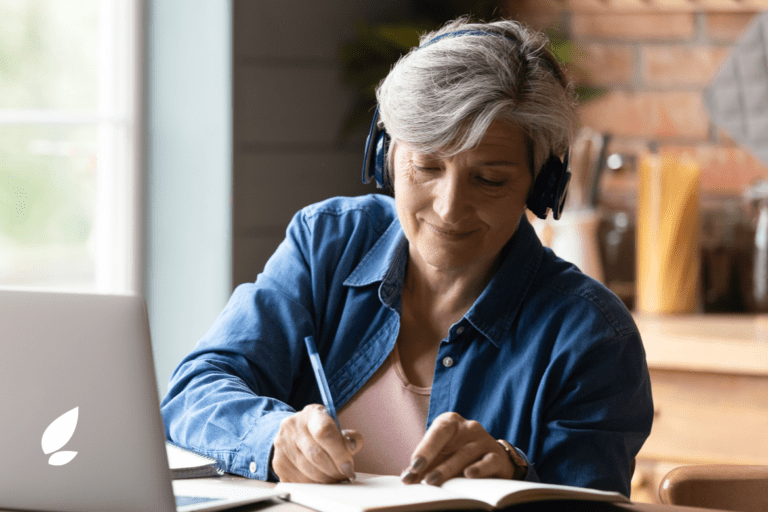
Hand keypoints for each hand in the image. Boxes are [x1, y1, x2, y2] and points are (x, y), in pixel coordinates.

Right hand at [272, 404, 362, 482]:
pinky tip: (321, 481)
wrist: (292, 433)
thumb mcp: (335, 427)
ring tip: (335, 479)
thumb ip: (349, 437)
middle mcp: (293, 426)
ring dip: (326, 480)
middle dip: (334, 470)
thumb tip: (352, 446)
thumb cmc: (319, 432)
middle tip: (344, 476)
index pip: (325, 432)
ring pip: (308, 470)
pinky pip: (299, 480)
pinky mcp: (278, 463)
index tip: (349, 467)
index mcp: (311, 414)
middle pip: (316, 454)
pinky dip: (314, 485)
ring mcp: (282, 444)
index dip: (339, 453)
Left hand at [400, 412, 515, 484]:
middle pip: (449, 441)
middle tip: (422, 479)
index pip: (437, 431)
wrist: (492, 459)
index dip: (425, 448)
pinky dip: (479, 468)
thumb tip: (406, 478)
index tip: (414, 466)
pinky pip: (488, 461)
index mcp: (450, 422)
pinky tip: (468, 475)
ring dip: (448, 469)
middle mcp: (468, 427)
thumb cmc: (459, 456)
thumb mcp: (440, 457)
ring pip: (465, 453)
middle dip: (433, 460)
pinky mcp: (497, 455)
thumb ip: (424, 466)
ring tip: (435, 481)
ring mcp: (484, 439)